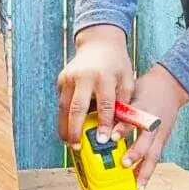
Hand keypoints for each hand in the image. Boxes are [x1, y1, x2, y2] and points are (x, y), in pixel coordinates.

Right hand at [57, 26, 134, 148]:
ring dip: (65, 127)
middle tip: (77, 147)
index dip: (104, 123)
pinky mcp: (61, 80)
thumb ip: (124, 102)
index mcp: (104, 76)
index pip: (104, 104)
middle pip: (77, 107)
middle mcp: (84, 77)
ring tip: (69, 143)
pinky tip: (68, 130)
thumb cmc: (116, 65)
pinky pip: (62, 102)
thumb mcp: (127, 80)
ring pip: (64, 107)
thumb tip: (118, 127)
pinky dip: (63, 117)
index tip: (104, 140)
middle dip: (76, 129)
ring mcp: (69, 78)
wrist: (99, 43)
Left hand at [121, 65, 188, 189]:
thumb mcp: (128, 92)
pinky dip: (147, 172)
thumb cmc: (145, 90)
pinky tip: (140, 186)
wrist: (171, 87)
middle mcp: (152, 122)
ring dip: (144, 172)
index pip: (132, 118)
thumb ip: (114, 107)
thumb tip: (93, 120)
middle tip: (124, 164)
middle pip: (146, 141)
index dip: (122, 128)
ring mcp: (160, 133)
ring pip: (153, 155)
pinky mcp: (163, 140)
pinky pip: (155, 159)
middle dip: (136, 153)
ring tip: (137, 187)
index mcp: (142, 108)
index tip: (112, 137)